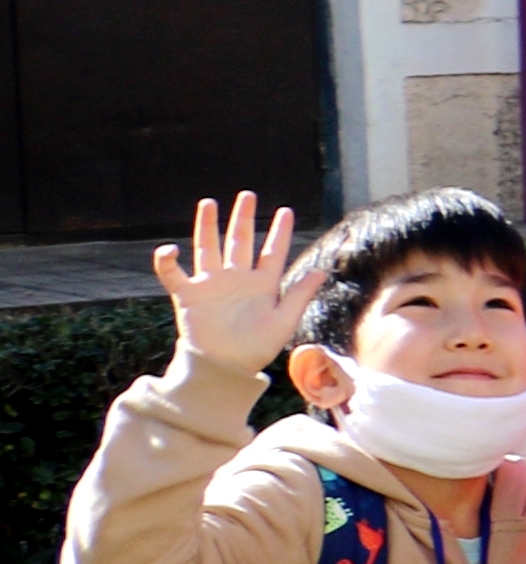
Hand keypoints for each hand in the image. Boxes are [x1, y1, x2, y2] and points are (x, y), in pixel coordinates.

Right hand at [154, 192, 307, 381]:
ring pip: (208, 248)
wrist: (226, 367)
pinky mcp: (189, 295)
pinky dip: (167, 262)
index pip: (272, 252)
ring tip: (209, 204)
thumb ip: (300, 295)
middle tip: (247, 196)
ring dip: (208, 227)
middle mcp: (236, 279)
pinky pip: (173, 274)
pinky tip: (169, 249)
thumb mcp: (284, 321)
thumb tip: (321, 272)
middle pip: (240, 241)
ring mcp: (212, 284)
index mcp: (262, 284)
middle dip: (243, 219)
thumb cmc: (257, 348)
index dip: (279, 232)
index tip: (286, 211)